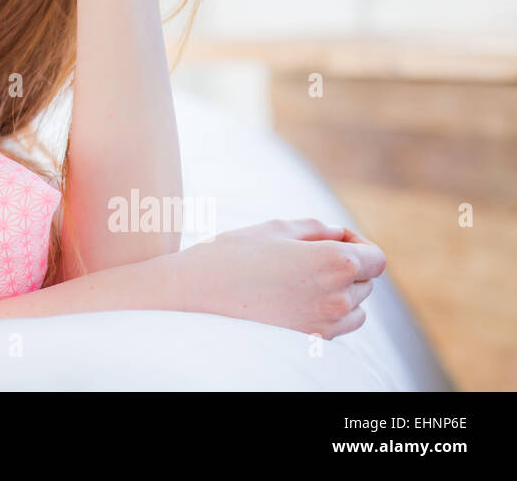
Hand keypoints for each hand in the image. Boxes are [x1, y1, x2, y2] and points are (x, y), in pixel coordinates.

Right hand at [176, 218, 387, 338]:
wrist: (195, 297)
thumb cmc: (231, 256)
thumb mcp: (273, 229)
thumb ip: (314, 229)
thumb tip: (337, 234)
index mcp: (333, 262)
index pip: (376, 258)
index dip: (359, 244)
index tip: (334, 239)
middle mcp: (338, 297)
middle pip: (366, 281)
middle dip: (347, 266)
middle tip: (308, 255)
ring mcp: (326, 324)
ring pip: (356, 308)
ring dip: (341, 292)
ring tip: (303, 280)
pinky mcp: (310, 342)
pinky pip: (337, 327)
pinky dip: (328, 313)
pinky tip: (295, 300)